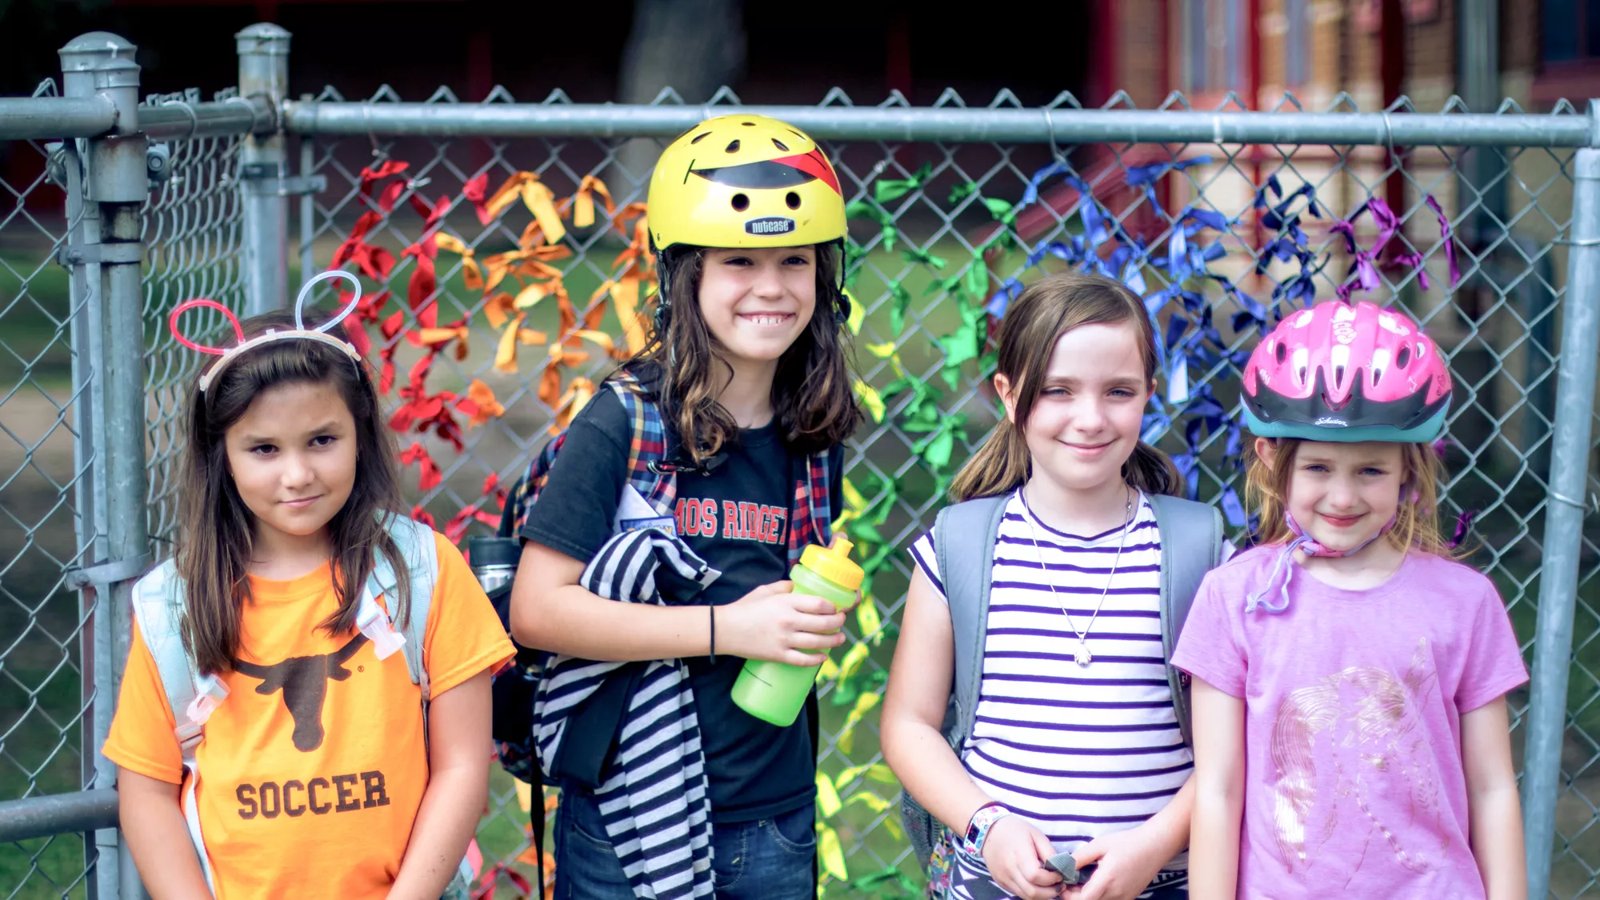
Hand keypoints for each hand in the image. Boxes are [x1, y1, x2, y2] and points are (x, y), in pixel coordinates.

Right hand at [718, 580, 845, 664]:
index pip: (819, 604)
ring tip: (840, 638)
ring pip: (818, 642)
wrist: (724, 630)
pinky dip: (817, 660)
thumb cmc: (744, 608)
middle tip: (841, 622)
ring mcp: (785, 640)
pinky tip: (823, 657)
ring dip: (834, 641)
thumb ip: (784, 587)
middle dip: (838, 623)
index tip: (836, 607)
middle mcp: (789, 621)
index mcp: (786, 603)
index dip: (832, 607)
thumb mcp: (765, 590)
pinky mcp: (779, 655)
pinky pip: (803, 660)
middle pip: (824, 623)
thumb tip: (798, 586)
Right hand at [979, 816, 1062, 899]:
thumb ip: (1049, 853)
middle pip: (1032, 892)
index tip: (1060, 874)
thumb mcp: (1036, 834)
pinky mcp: (1001, 882)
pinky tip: (1037, 884)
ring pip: (1026, 897)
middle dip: (1050, 893)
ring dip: (1042, 896)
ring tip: (1051, 887)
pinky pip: (1019, 893)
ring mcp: (1003, 878)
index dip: (1051, 879)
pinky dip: (1031, 893)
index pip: (1035, 876)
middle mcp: (1009, 869)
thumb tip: (1061, 869)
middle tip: (1060, 885)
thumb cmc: (1015, 830)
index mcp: (1019, 854)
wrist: (989, 831)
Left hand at [1063, 823, 1170, 899]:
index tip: (1064, 884)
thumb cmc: (1126, 842)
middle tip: (1069, 882)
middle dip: (1075, 897)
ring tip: (1082, 882)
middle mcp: (1116, 893)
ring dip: (1087, 897)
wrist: (1155, 845)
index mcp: (1107, 879)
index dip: (1069, 896)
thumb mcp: (1099, 845)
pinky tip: (1096, 884)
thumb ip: (1079, 857)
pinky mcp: (1130, 898)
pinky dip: (1099, 897)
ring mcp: (1124, 898)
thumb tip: (1062, 867)